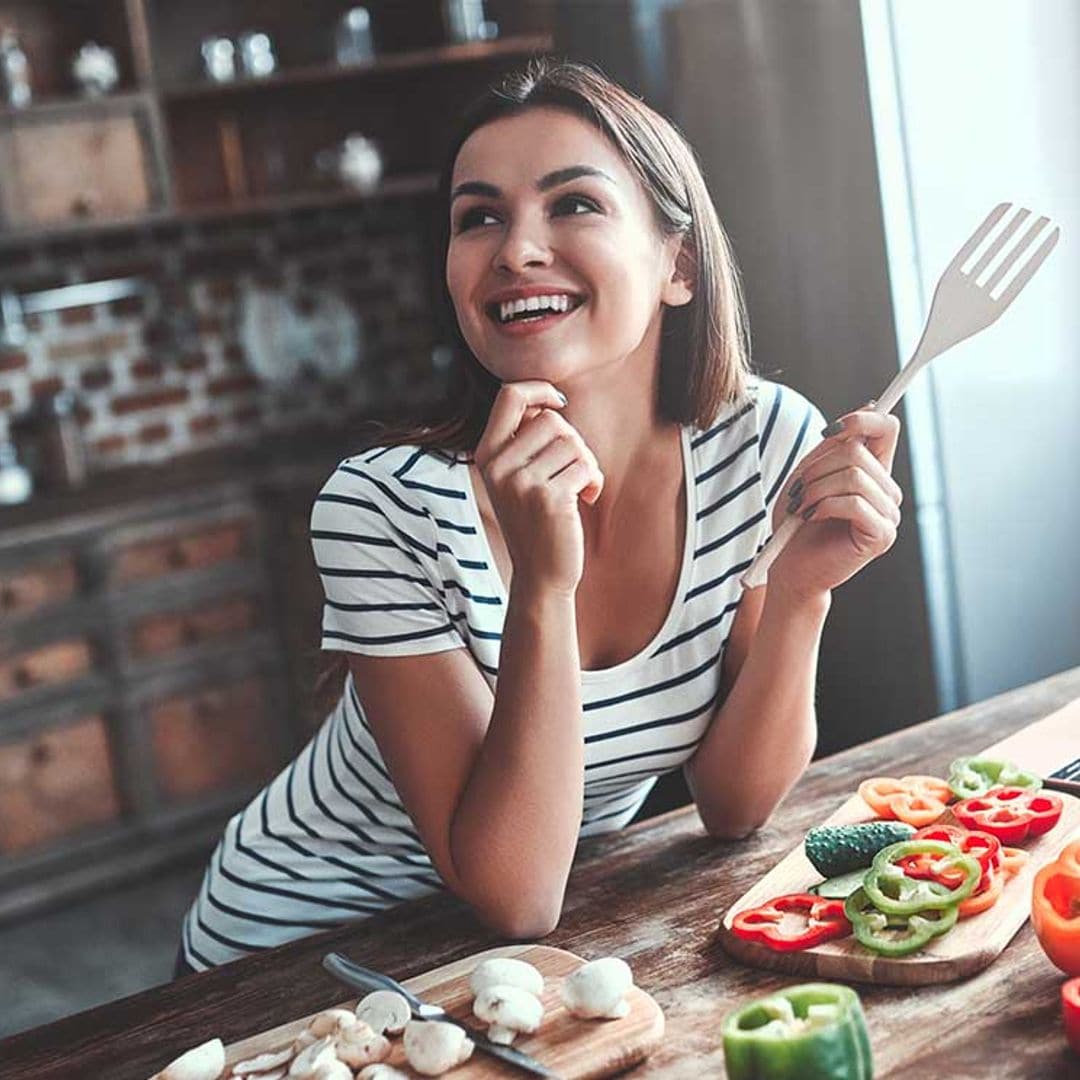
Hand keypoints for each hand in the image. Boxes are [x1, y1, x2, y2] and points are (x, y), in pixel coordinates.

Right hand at [474, 381, 604, 595]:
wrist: (541, 574)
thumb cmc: (537, 521)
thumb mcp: (519, 477)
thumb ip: (526, 441)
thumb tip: (551, 402)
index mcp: (487, 455)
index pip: (510, 395)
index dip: (540, 389)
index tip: (559, 403)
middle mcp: (498, 466)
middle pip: (551, 420)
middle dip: (573, 441)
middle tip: (573, 470)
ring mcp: (521, 483)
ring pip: (572, 443)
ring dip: (586, 464)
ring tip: (578, 488)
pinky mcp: (548, 499)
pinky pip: (585, 467)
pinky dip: (594, 481)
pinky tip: (586, 499)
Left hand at [768, 406, 902, 598]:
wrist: (791, 568)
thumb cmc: (797, 522)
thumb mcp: (810, 474)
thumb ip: (834, 445)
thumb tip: (868, 405)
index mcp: (874, 473)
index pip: (886, 428)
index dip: (861, 419)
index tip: (828, 431)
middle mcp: (888, 492)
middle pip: (858, 451)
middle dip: (817, 468)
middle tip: (799, 491)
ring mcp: (889, 515)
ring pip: (853, 476)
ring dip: (816, 489)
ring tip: (802, 507)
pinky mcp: (882, 535)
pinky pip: (854, 503)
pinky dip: (824, 506)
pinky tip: (811, 518)